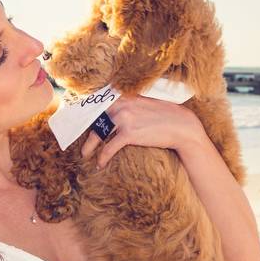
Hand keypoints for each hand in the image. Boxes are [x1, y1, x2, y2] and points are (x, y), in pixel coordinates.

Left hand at [80, 96, 204, 169]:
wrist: (182, 126)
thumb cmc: (164, 117)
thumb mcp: (144, 104)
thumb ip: (128, 104)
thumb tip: (113, 109)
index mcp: (123, 96)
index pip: (97, 103)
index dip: (85, 113)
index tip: (76, 121)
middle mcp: (121, 105)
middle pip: (94, 119)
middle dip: (85, 131)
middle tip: (80, 140)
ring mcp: (124, 118)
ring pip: (98, 134)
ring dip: (89, 146)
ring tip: (85, 154)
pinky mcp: (129, 134)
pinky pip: (108, 148)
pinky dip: (102, 158)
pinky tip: (100, 164)